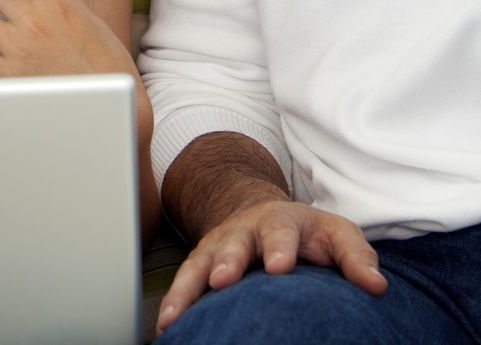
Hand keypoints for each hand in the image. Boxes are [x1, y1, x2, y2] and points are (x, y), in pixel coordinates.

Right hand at [155, 199, 384, 335]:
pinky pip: (185, 282)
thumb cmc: (308, 235)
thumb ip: (356, 257)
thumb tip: (376, 286)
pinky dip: (174, 302)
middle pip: (234, 243)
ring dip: (189, 286)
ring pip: (200, 263)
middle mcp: (243, 230)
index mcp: (280, 221)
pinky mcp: (202, 264)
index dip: (279, 248)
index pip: (280, 232)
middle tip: (224, 280)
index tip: (279, 268)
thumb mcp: (337, 235)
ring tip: (178, 314)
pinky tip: (167, 326)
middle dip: (228, 261)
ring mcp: (218, 245)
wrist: (264, 216)